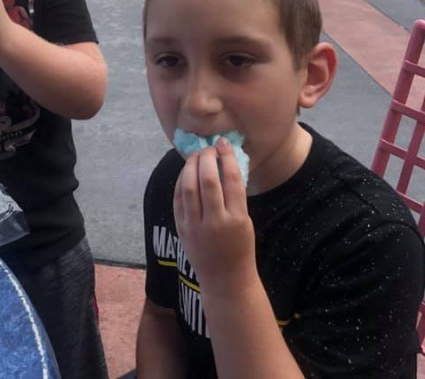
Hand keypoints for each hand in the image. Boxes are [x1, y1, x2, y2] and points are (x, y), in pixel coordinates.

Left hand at [173, 139, 255, 294]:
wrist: (226, 280)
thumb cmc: (240, 247)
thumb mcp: (246, 221)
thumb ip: (235, 196)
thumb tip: (225, 162)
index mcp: (237, 218)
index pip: (232, 179)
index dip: (227, 157)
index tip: (224, 143)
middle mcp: (215, 222)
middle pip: (207, 180)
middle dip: (206, 158)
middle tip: (208, 149)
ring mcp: (195, 226)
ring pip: (188, 187)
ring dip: (191, 166)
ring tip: (196, 156)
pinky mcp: (182, 229)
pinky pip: (178, 199)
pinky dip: (181, 181)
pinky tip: (186, 172)